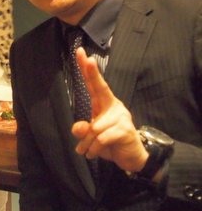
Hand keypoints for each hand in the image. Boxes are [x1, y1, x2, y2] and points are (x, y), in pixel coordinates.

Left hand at [71, 47, 148, 172]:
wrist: (131, 158)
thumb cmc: (109, 142)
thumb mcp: (90, 137)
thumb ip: (82, 131)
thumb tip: (79, 128)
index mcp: (104, 103)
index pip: (94, 84)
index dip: (87, 69)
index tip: (81, 52)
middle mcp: (114, 106)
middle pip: (101, 88)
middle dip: (93, 73)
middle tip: (88, 58)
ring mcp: (121, 117)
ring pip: (95, 128)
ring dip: (87, 143)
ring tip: (88, 150)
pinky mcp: (125, 130)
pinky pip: (102, 138)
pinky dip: (95, 148)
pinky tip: (95, 153)